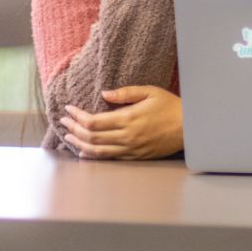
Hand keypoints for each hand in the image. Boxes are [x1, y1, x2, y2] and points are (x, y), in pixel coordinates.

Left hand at [59, 85, 183, 159]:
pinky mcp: (135, 156)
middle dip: (74, 129)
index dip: (77, 116)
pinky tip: (84, 152)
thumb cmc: (170, 106)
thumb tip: (104, 94)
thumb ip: (126, 93)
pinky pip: (109, 158)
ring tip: (68, 137)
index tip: (68, 110)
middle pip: (91, 136)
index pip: (94, 121)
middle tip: (63, 122)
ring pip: (97, 150)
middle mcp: (126, 136)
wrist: (189, 127)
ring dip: (79, 144)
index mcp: (128, 118)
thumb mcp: (150, 92)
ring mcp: (130, 148)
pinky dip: (93, 156)